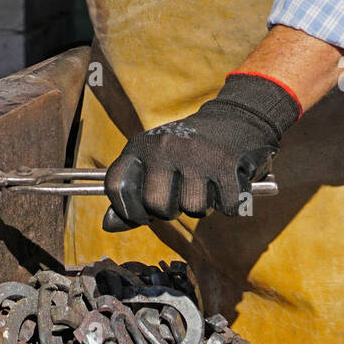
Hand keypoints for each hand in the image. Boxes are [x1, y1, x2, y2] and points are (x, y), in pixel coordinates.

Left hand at [102, 72, 300, 230]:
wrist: (235, 117)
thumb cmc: (189, 150)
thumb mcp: (155, 162)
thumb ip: (133, 194)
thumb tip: (108, 226)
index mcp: (141, 145)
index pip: (116, 186)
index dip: (127, 210)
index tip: (144, 213)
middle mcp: (165, 146)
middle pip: (157, 206)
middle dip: (172, 211)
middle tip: (182, 194)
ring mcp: (196, 153)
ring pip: (193, 209)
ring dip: (203, 206)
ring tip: (205, 184)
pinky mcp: (226, 162)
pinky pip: (225, 206)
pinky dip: (230, 203)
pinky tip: (228, 183)